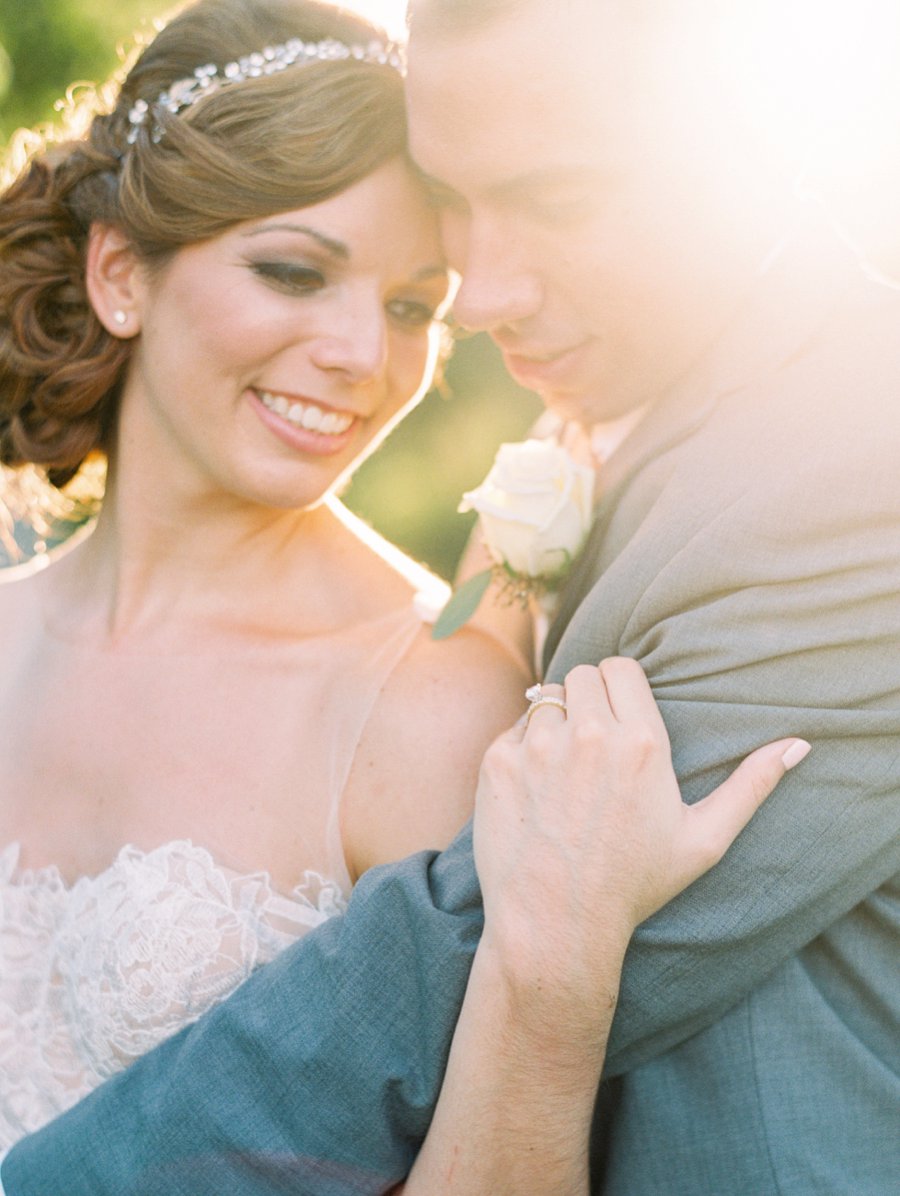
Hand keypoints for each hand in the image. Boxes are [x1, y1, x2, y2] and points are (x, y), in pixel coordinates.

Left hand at [473, 658, 809, 993]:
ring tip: (565, 766)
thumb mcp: (703, 840)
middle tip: (593, 741)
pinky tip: (537, 788)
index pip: (622, 668)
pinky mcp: (498, 761)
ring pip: (544, 696)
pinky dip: (522, 747)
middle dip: (588, 697)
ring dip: (555, 719)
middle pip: (582, 674)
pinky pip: (512, 729)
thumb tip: (797, 745)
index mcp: (640, 741)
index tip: (620, 712)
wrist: (555, 923)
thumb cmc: (634, 885)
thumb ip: (750, 785)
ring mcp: (537, 746)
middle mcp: (587, 733)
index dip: (620, 686)